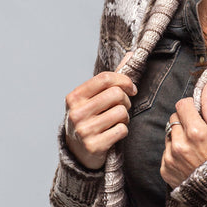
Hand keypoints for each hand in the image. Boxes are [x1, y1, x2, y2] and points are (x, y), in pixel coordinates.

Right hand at [64, 53, 135, 169]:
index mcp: (74, 97)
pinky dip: (123, 131)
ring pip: (121, 113)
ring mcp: (84, 130)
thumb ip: (110, 78)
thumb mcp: (92, 99)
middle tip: (124, 108)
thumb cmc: (89, 120)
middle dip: (126, 101)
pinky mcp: (94, 146)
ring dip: (125, 117)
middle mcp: (76, 113)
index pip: (105, 78)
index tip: (131, 89)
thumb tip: (130, 54)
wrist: (78, 152)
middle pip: (116, 95)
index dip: (124, 81)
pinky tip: (115, 133)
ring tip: (118, 121)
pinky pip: (122, 130)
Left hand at [160, 80, 206, 188]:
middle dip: (184, 122)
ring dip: (178, 138)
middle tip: (197, 134)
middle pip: (173, 118)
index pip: (182, 104)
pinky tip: (188, 162)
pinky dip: (174, 154)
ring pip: (168, 135)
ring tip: (194, 150)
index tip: (198, 114)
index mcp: (196, 132)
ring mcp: (171, 158)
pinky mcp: (165, 170)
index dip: (191, 107)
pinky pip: (165, 153)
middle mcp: (180, 144)